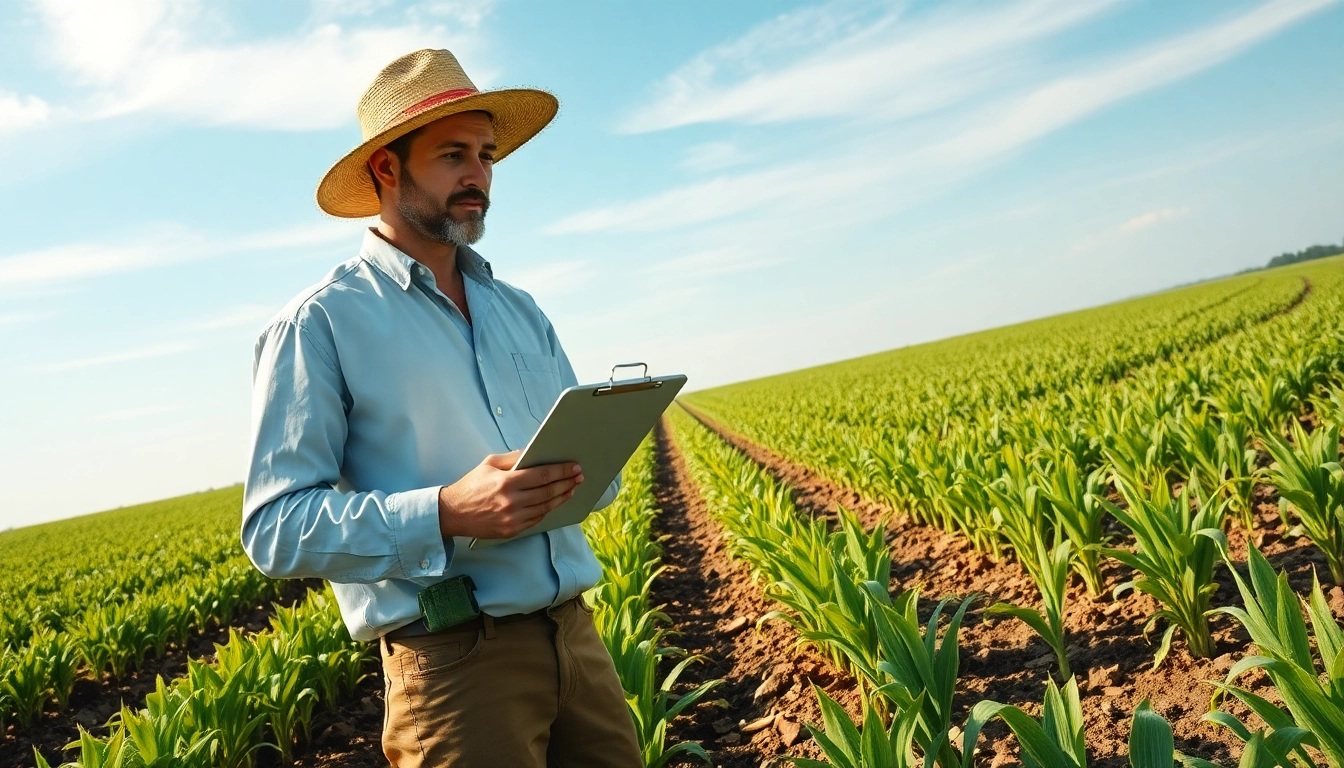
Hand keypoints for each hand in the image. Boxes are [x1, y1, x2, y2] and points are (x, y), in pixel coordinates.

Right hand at [437, 451, 583, 539]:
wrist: (452, 513)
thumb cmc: (471, 486)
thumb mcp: (489, 464)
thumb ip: (513, 458)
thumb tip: (533, 453)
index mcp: (506, 482)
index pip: (542, 475)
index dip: (561, 471)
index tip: (574, 467)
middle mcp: (511, 501)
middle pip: (548, 492)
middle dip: (566, 483)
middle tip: (579, 477)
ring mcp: (512, 518)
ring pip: (545, 507)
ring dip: (562, 497)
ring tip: (571, 489)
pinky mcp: (511, 530)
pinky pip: (536, 519)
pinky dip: (547, 510)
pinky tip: (554, 502)